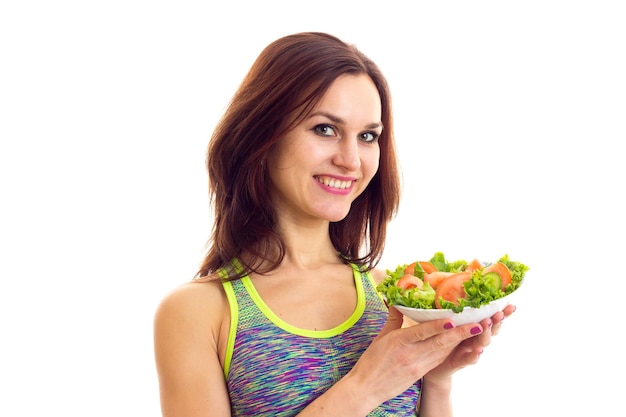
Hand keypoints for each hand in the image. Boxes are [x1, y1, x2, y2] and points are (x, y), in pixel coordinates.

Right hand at [346, 306, 488, 407]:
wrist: (366, 388)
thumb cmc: (371, 361)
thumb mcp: (381, 336)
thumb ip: (393, 318)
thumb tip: (397, 301)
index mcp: (399, 342)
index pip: (422, 332)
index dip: (439, 326)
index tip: (453, 320)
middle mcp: (411, 354)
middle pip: (440, 343)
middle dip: (461, 334)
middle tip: (478, 325)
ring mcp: (417, 366)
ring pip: (443, 352)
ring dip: (459, 342)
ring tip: (474, 331)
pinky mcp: (420, 374)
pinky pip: (438, 359)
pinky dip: (449, 350)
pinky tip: (458, 343)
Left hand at [424, 304, 516, 383]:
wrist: (435, 366)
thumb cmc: (443, 340)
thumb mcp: (448, 322)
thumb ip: (452, 309)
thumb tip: (445, 282)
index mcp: (473, 327)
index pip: (490, 317)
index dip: (501, 312)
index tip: (510, 304)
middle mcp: (475, 338)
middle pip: (491, 329)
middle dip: (496, 321)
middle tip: (499, 313)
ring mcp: (470, 350)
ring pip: (482, 342)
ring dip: (486, 333)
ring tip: (487, 324)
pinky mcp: (461, 361)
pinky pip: (469, 358)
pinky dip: (474, 355)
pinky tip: (478, 350)